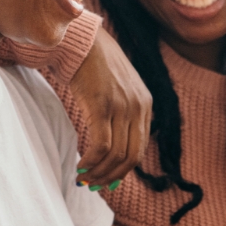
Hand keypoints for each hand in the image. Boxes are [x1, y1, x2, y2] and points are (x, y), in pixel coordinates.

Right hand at [71, 28, 151, 189]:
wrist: (81, 40)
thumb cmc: (93, 65)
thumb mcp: (118, 88)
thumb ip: (121, 112)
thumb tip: (110, 145)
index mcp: (145, 104)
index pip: (139, 149)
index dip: (122, 170)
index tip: (106, 179)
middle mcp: (138, 107)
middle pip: (131, 157)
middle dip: (112, 177)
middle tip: (94, 185)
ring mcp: (121, 106)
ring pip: (115, 155)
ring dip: (99, 172)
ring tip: (84, 178)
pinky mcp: (102, 105)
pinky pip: (101, 145)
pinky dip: (91, 161)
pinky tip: (80, 165)